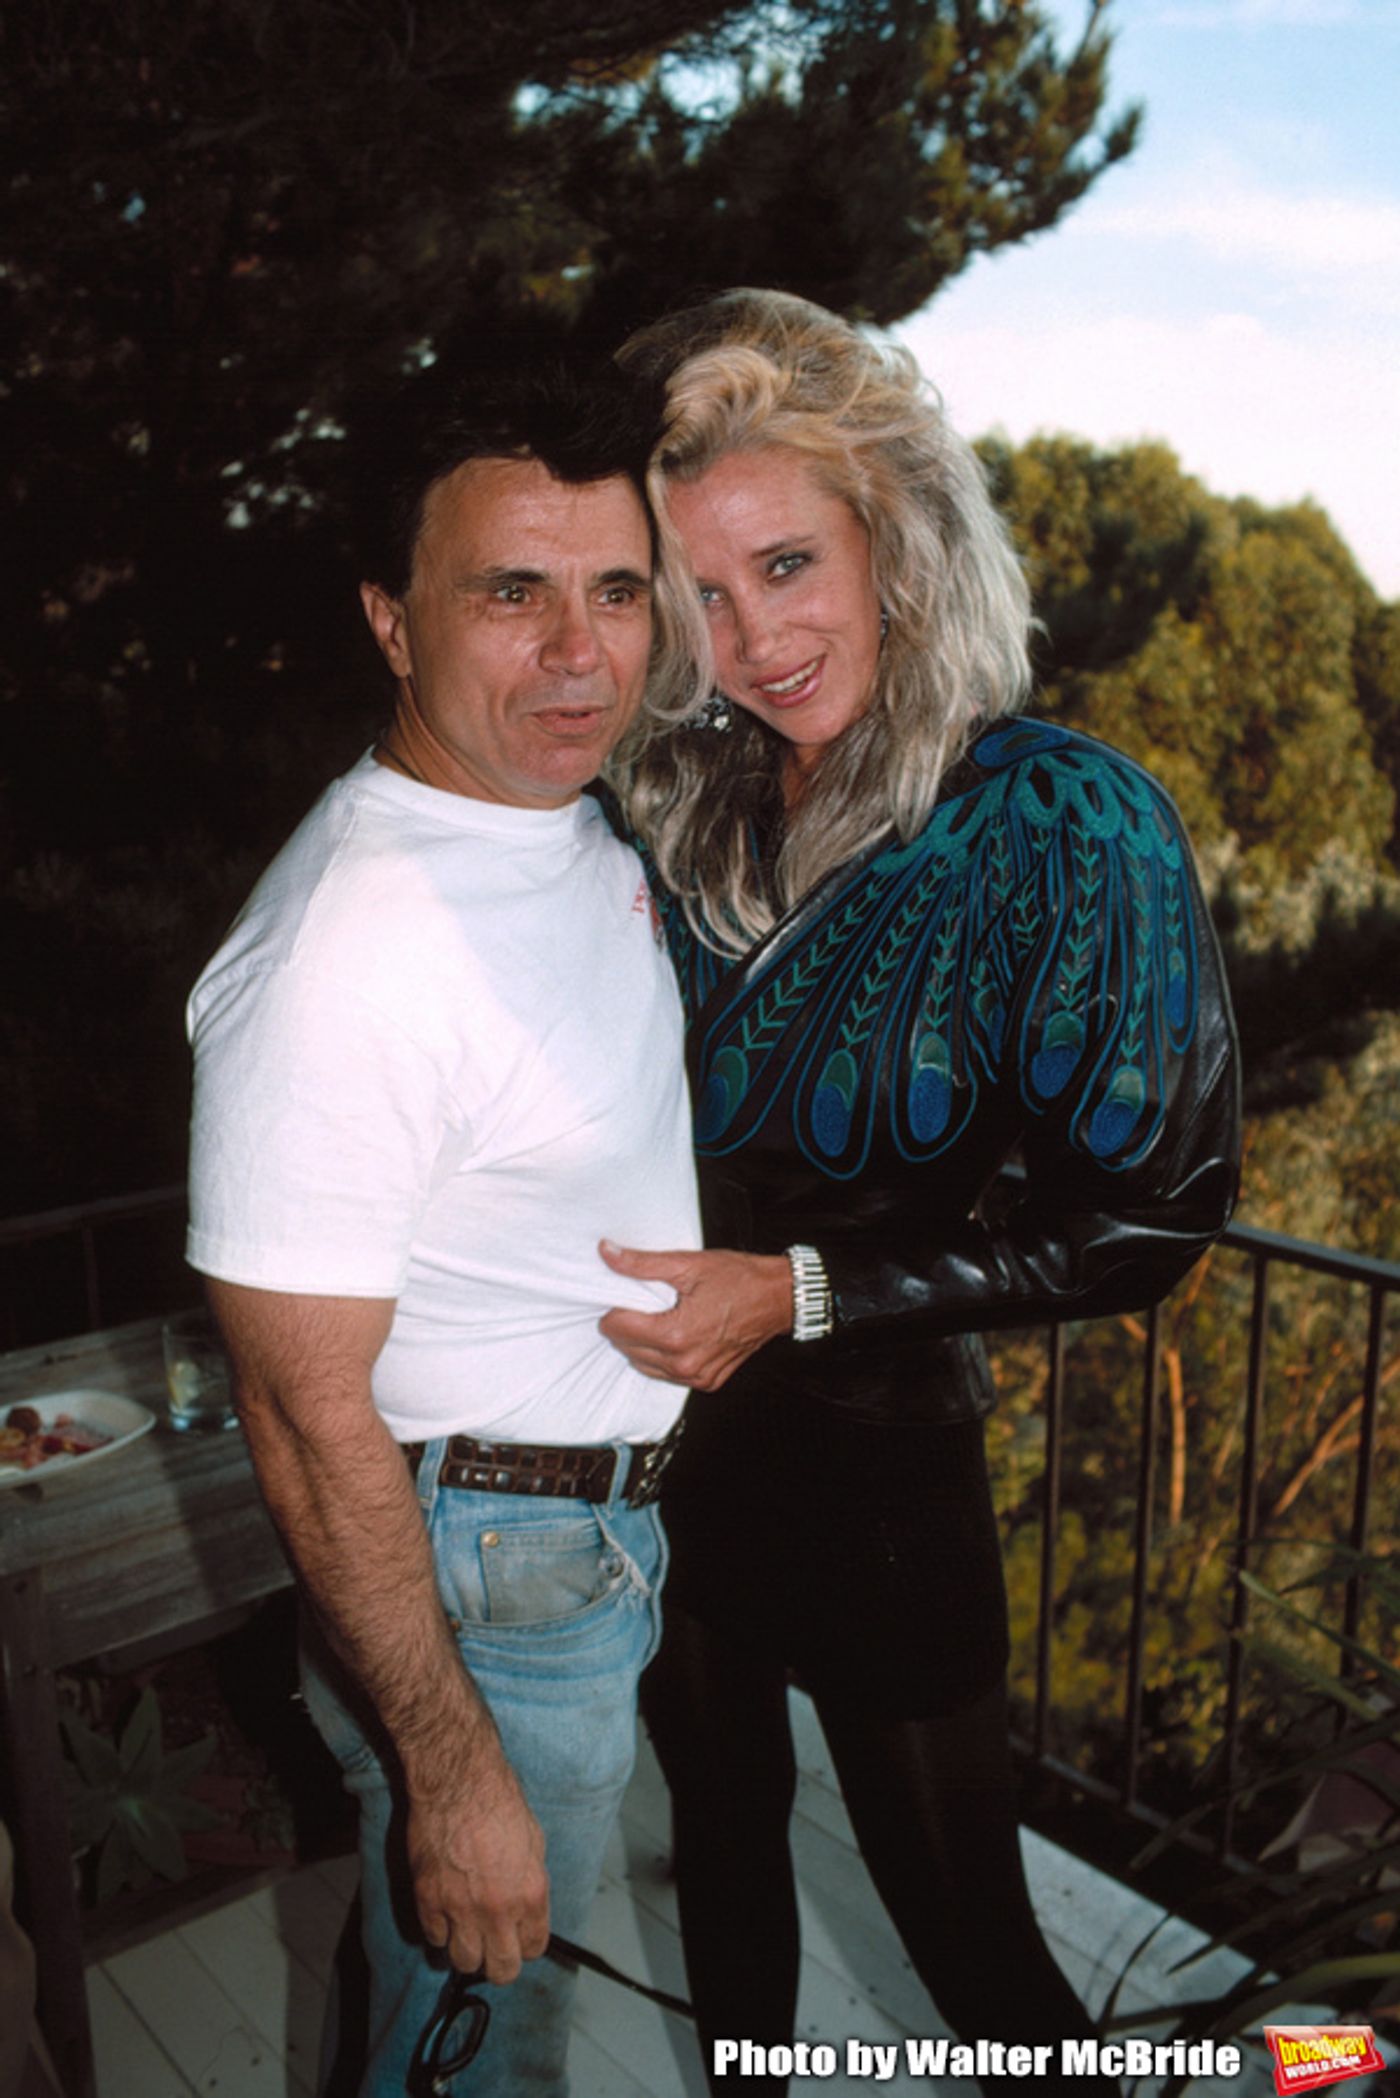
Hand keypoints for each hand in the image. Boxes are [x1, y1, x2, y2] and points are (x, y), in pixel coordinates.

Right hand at [407, 1750, 548, 1982]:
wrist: (459, 1782)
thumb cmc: (499, 1803)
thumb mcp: (534, 1843)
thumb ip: (530, 1885)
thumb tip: (525, 1911)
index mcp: (531, 1894)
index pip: (533, 1949)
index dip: (525, 1946)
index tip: (517, 1938)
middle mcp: (498, 1909)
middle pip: (501, 1970)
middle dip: (498, 1964)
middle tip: (492, 1948)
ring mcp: (461, 1908)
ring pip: (464, 1961)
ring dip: (466, 1951)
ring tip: (466, 1932)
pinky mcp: (429, 1900)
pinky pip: (434, 1937)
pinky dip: (439, 1930)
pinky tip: (444, 1912)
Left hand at [598, 1242, 792, 1390]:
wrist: (778, 1298)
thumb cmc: (739, 1279)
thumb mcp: (687, 1264)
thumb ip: (641, 1263)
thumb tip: (607, 1253)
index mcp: (675, 1335)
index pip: (617, 1328)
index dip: (613, 1307)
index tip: (623, 1294)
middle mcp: (684, 1363)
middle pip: (626, 1348)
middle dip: (626, 1324)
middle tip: (642, 1302)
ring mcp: (697, 1376)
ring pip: (643, 1365)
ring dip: (641, 1343)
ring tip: (658, 1316)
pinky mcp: (707, 1382)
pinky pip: (667, 1374)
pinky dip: (662, 1356)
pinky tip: (673, 1334)